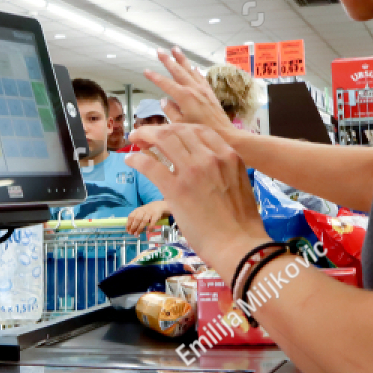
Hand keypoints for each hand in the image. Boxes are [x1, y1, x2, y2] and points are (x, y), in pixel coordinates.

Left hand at [126, 124, 268, 280]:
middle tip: (144, 134)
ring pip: (163, 140)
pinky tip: (131, 161)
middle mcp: (210, 157)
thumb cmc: (241, 222)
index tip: (168, 133)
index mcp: (228, 155)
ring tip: (134, 141)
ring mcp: (193, 171)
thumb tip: (208, 170)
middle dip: (157, 129)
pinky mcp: (176, 189)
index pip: (198, 130)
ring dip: (144, 136)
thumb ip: (223, 170)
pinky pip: (150, 165)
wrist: (239, 245)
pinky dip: (137, 159)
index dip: (179, 128)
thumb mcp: (239, 183)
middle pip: (178, 130)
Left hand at [126, 200, 169, 234]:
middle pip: (137, 219)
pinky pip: (152, 222)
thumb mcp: (140, 213)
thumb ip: (135, 219)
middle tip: (131, 233)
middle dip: (133, 227)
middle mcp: (143, 211)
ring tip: (137, 234)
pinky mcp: (156, 215)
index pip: (131, 216)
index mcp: (137, 210)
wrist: (158, 206)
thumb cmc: (146, 212)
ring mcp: (150, 213)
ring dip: (140, 228)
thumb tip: (129, 229)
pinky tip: (147, 232)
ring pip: (144, 221)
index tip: (127, 230)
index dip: (128, 224)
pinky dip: (150, 227)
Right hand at [142, 47, 234, 139]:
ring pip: (190, 70)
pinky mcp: (210, 93)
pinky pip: (202, 78)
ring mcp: (203, 90)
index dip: (155, 77)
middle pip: (178, 71)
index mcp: (184, 96)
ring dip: (182, 60)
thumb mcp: (180, 125)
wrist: (224, 135)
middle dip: (168, 60)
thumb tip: (164, 101)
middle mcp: (194, 89)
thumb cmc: (201, 132)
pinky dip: (196, 71)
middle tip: (159, 50)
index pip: (166, 84)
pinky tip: (194, 67)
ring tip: (175, 49)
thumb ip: (170, 111)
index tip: (146, 70)